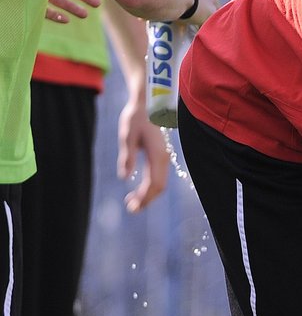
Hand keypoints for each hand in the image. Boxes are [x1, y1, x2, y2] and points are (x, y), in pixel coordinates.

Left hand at [118, 96, 169, 211]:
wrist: (147, 105)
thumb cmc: (135, 118)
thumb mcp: (127, 135)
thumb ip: (127, 156)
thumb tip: (124, 177)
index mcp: (157, 155)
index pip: (154, 183)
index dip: (145, 197)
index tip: (133, 207)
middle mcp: (163, 159)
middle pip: (159, 187)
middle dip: (146, 200)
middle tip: (131, 209)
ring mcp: (162, 159)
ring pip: (159, 184)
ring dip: (147, 196)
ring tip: (131, 204)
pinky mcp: (158, 158)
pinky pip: (156, 178)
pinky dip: (148, 188)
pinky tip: (137, 193)